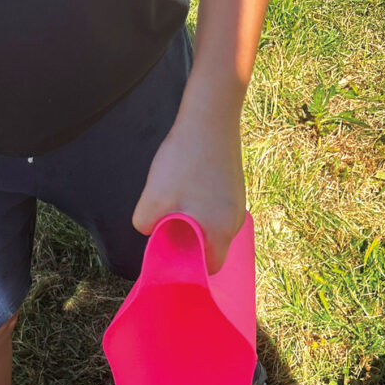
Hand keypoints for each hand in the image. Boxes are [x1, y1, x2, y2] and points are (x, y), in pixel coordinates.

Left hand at [132, 106, 245, 273]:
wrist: (210, 116)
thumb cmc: (184, 161)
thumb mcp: (153, 199)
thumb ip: (146, 226)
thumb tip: (151, 231)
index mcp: (219, 233)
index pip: (208, 268)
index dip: (189, 267)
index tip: (170, 254)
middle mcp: (234, 223)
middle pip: (210, 247)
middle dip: (188, 242)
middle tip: (166, 225)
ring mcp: (238, 204)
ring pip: (212, 227)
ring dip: (193, 222)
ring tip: (175, 201)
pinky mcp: (235, 187)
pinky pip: (216, 209)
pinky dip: (201, 206)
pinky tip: (187, 185)